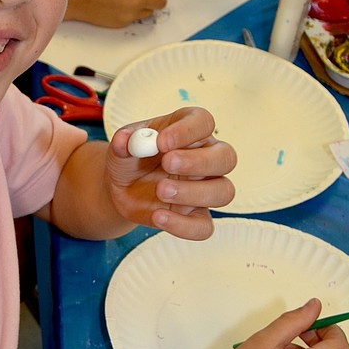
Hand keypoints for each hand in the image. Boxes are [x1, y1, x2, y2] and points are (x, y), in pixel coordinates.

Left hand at [105, 107, 235, 239]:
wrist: (122, 188)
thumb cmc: (131, 159)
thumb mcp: (122, 147)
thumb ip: (123, 141)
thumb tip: (124, 141)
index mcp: (188, 131)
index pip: (203, 122)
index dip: (188, 130)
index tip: (163, 141)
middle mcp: (205, 158)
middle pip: (225, 156)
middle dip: (198, 161)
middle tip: (168, 163)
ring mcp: (204, 188)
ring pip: (223, 191)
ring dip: (194, 192)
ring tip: (161, 190)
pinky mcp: (195, 216)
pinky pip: (204, 226)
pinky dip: (183, 225)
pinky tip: (158, 217)